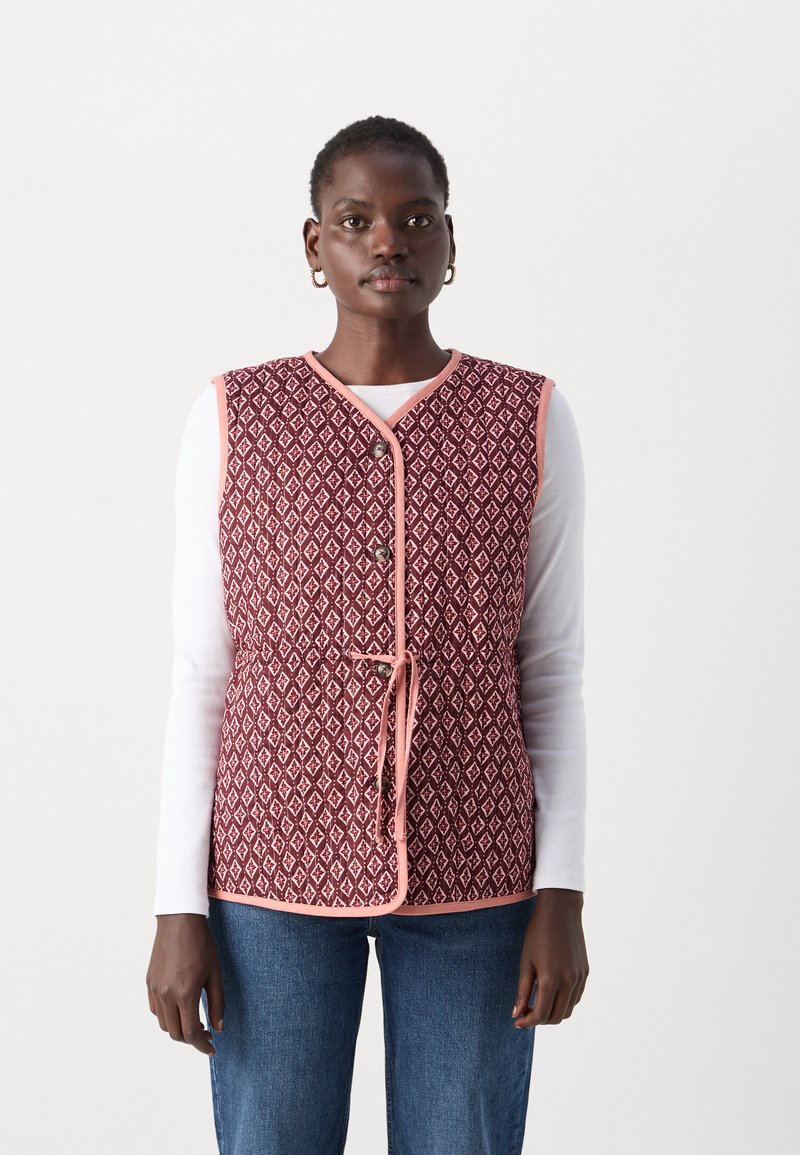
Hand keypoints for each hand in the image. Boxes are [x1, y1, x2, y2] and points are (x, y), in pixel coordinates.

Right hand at [146, 913, 224, 1055]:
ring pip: (164, 1024)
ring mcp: (155, 989)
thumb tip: (219, 1029)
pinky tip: (180, 1008)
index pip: (191, 1032)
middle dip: (192, 1039)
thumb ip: (217, 1003)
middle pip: (176, 1033)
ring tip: (195, 1022)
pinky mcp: (149, 983)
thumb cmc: (201, 944)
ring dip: (179, 1029)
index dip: (202, 1045)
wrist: (179, 921)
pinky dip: (168, 1017)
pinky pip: (156, 1010)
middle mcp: (166, 995)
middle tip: (206, 1034)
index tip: (212, 1048)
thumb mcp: (215, 974)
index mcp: (185, 993)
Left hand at [512, 889, 588, 1027]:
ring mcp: (579, 977)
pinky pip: (576, 997)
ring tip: (538, 1003)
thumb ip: (522, 990)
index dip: (528, 1022)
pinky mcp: (585, 972)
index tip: (518, 1020)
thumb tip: (517, 1014)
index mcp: (551, 978)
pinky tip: (552, 993)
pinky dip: (564, 1002)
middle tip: (527, 1013)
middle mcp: (569, 981)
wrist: (561, 910)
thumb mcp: (525, 960)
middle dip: (540, 1020)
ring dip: (553, 1013)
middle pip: (556, 1017)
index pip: (541, 1015)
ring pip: (568, 1010)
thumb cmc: (538, 933)